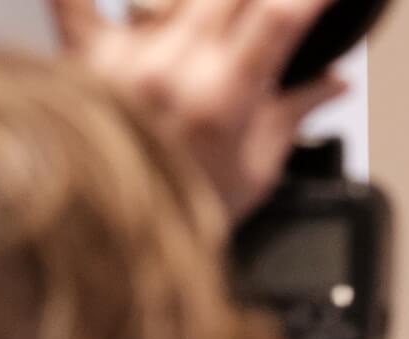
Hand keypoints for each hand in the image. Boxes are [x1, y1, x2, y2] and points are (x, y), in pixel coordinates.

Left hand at [49, 0, 347, 221]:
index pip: (278, 19)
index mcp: (222, 99)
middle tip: (268, 14)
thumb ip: (293, 114)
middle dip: (257, 0)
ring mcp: (124, 57)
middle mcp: (171, 67)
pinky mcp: (81, 57)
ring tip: (214, 23)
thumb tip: (334, 83)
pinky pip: (74, 1)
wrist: (111, 244)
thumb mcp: (255, 172)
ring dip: (201, 3)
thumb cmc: (183, 214)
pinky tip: (130, 5)